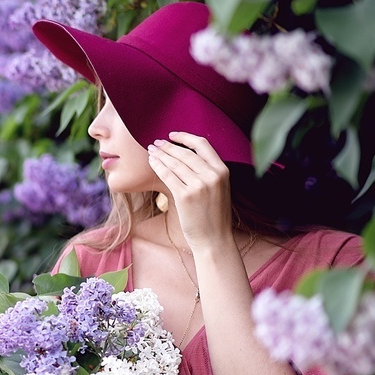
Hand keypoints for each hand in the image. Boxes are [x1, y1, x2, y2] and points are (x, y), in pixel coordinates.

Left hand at [146, 131, 233, 249]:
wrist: (214, 239)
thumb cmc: (214, 216)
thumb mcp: (218, 189)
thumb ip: (208, 172)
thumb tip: (185, 157)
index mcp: (223, 171)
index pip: (203, 145)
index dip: (185, 137)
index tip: (172, 135)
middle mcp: (212, 176)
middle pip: (185, 153)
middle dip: (167, 146)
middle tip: (155, 143)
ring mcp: (199, 185)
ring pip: (175, 163)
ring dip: (160, 154)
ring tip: (151, 151)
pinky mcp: (185, 196)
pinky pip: (168, 175)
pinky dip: (158, 166)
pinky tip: (152, 162)